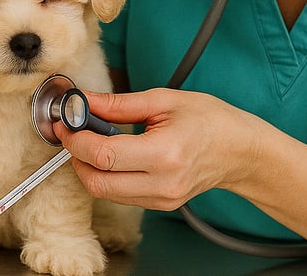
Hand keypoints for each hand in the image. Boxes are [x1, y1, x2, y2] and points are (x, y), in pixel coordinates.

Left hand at [55, 88, 265, 210]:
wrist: (240, 151)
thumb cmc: (210, 120)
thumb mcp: (165, 100)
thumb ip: (119, 104)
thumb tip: (84, 101)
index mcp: (165, 153)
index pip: (105, 156)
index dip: (77, 140)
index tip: (67, 123)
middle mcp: (163, 183)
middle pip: (98, 182)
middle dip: (76, 157)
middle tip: (72, 133)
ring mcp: (162, 199)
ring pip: (105, 193)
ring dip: (89, 168)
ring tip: (92, 142)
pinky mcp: (160, 206)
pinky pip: (120, 196)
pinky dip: (106, 177)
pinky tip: (110, 156)